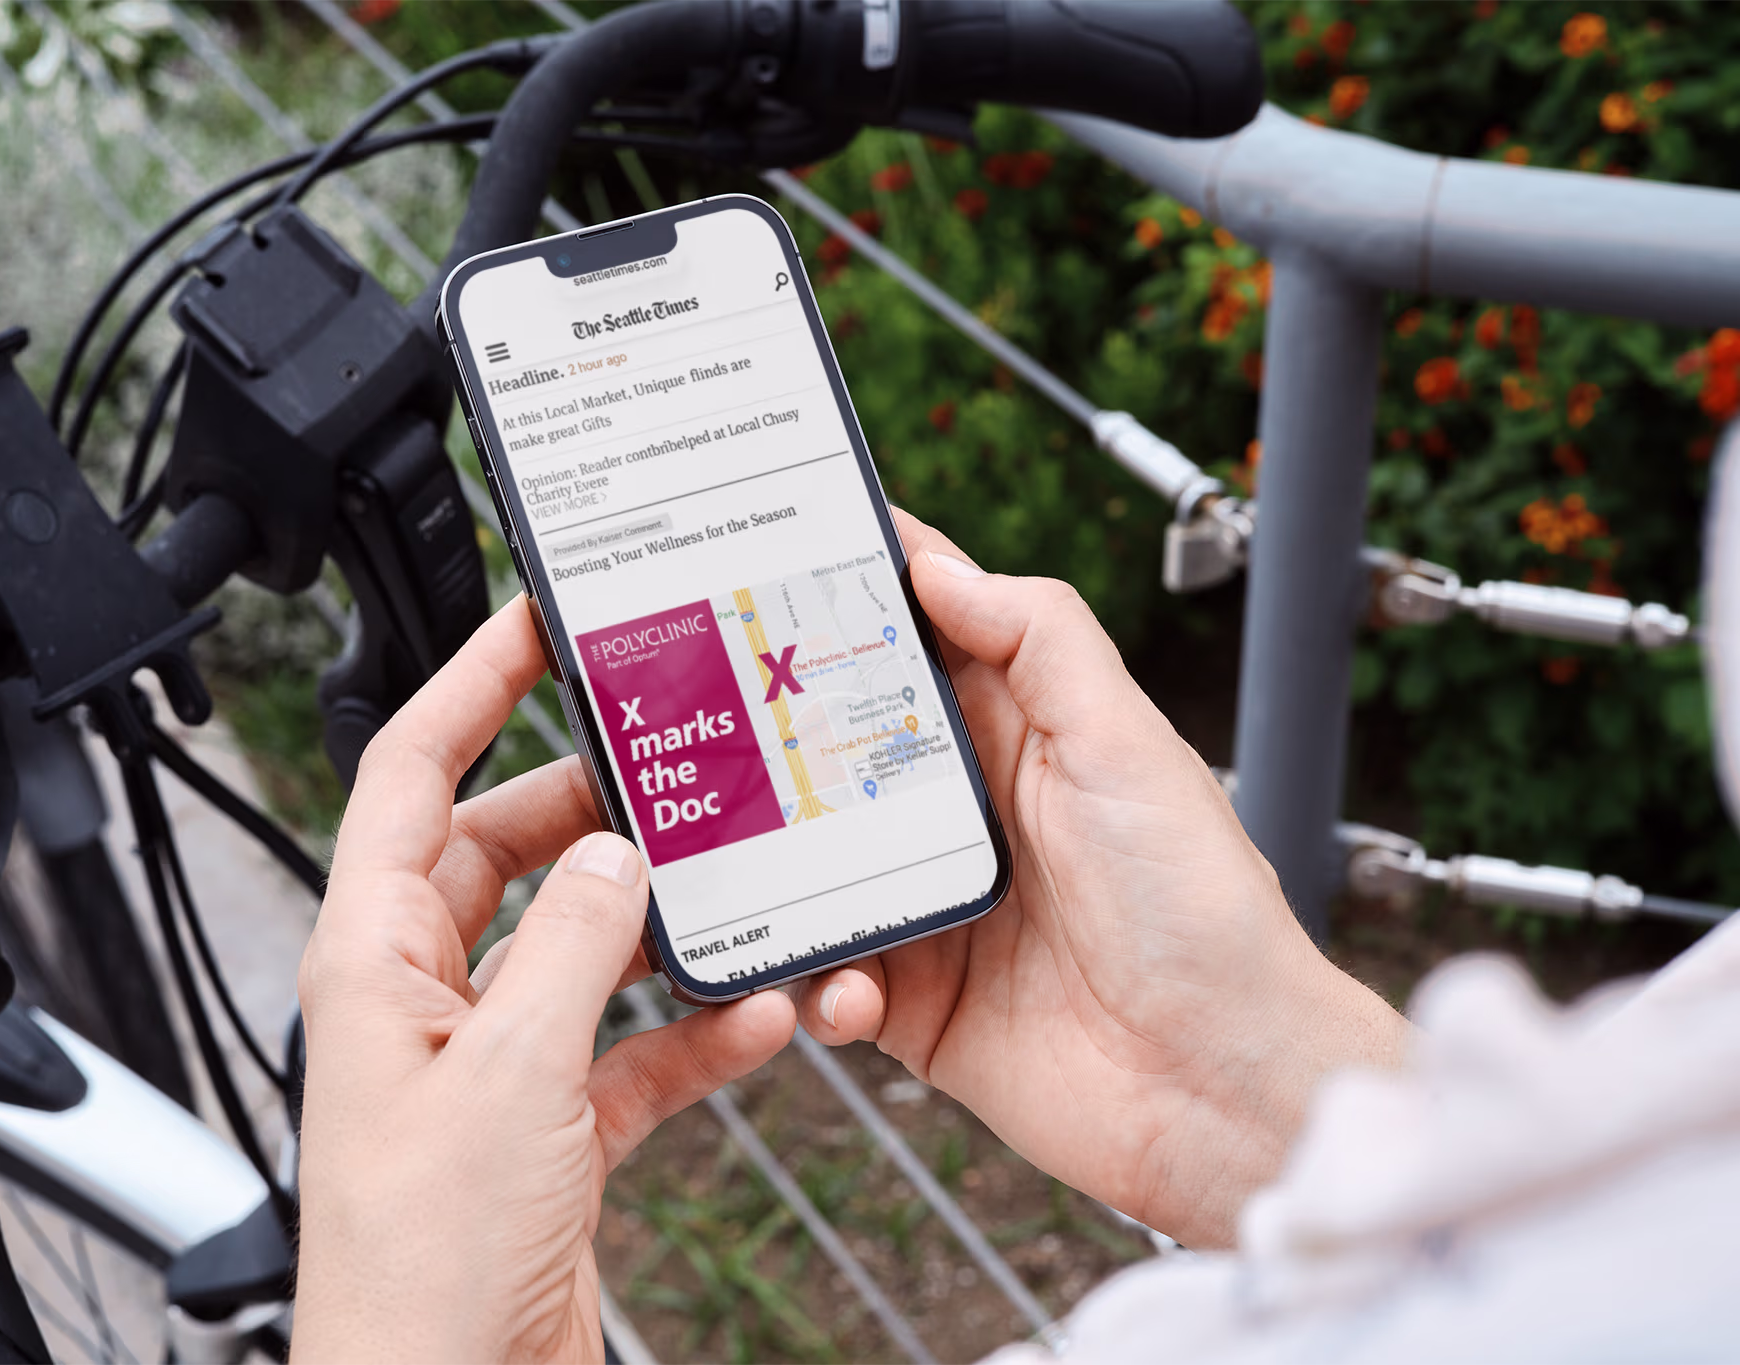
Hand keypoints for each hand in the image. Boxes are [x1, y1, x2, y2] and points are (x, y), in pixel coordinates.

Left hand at [292, 597, 795, 1363]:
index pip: (408, 776)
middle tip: (664, 757)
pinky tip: (754, 1017)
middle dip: (584, 804)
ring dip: (649, 919)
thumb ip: (573, 949)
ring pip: (574, 944)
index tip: (532, 623)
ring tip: (722, 876)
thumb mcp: (515, 1077)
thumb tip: (615, 857)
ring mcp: (488, 1062)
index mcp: (374, 959)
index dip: (467, 687)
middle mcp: (423, 998)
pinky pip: (627, 1045)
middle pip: (502, 850)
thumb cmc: (422, 1270)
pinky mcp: (547, 1127)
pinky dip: (688, 1027)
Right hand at [789, 511, 1406, 1247]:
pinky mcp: (909, 1003)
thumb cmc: (1199, 910)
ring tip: (731, 864)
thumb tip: (935, 565)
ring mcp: (928, 908)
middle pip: (832, 749)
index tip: (762, 552)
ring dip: (768, 867)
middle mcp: (960, 815)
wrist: (1218, 1088)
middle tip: (694, 708)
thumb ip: (1038, 641)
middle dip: (766, 730)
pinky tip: (845, 989)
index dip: (847, 594)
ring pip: (804, 865)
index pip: (916, 640)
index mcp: (1015, 735)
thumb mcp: (1126, 744)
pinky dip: (817, 983)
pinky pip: (824, 979)